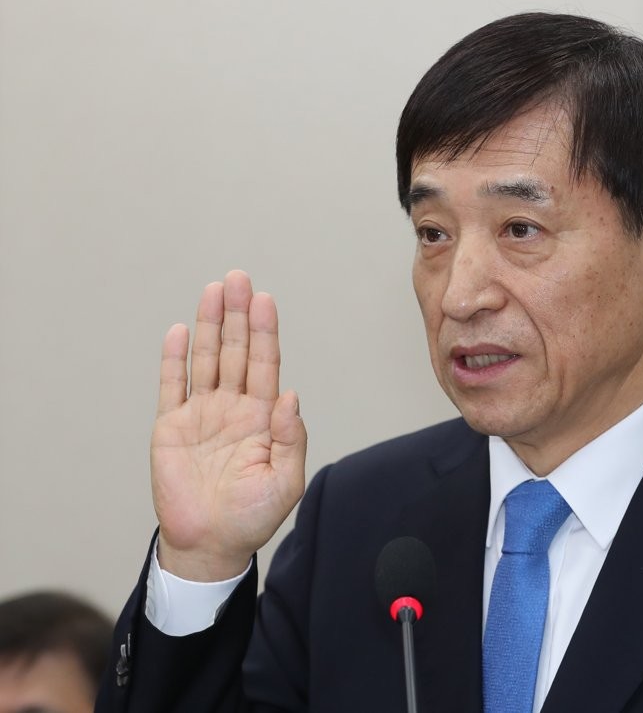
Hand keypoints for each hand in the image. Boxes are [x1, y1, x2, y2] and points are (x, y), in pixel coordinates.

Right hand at [150, 270, 306, 580]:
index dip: (265, 332)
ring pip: (206, 359)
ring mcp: (202, 414)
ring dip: (209, 325)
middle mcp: (233, 408)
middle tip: (238, 278)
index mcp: (264, 417)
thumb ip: (291, 438)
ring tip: (213, 290)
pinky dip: (173, 359)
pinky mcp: (171, 427)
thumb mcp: (285, 481)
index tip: (264, 300)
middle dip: (238, 315)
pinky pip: (172, 386)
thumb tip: (290, 397)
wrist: (210, 544)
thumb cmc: (253, 516)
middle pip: (236, 351)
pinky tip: (178, 331)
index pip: (265, 365)